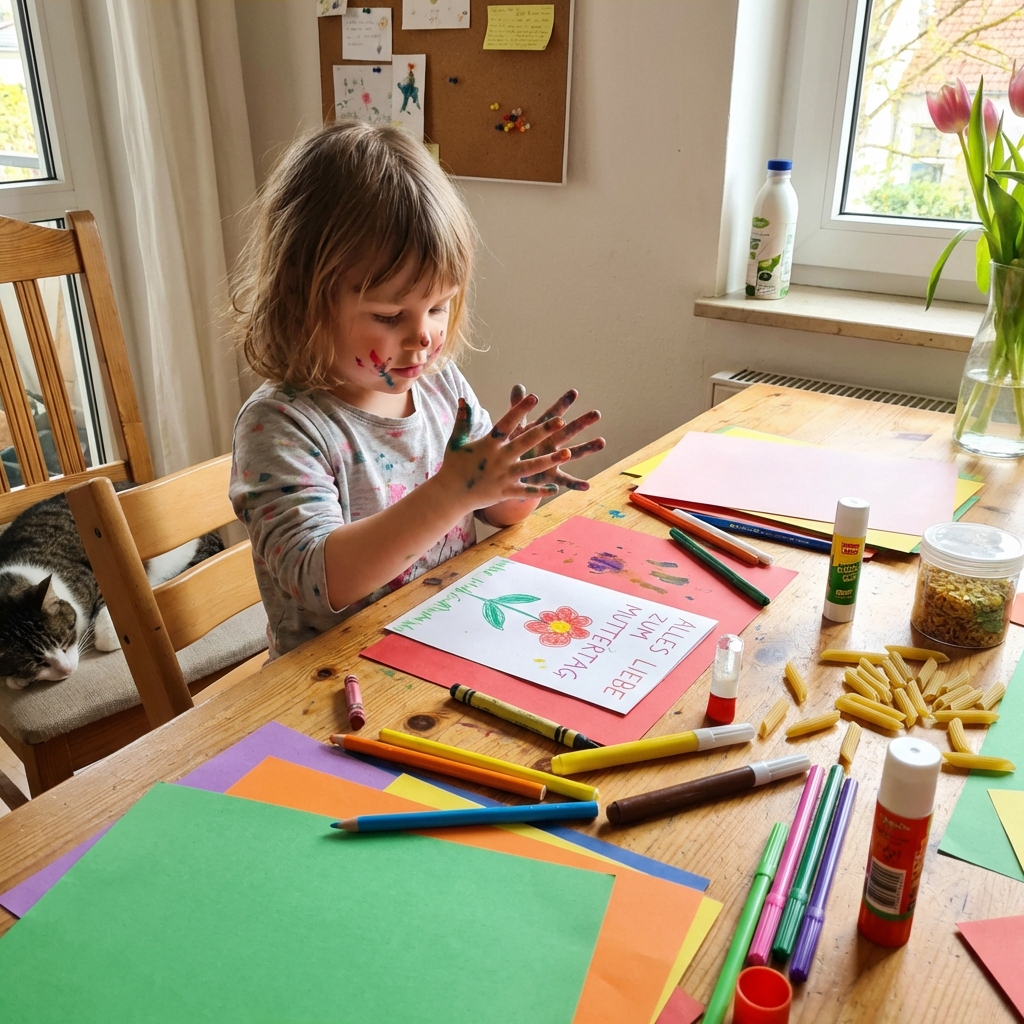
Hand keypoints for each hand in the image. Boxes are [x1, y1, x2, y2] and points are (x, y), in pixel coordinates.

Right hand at [436, 395, 571, 509]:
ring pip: (530, 467)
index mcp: (487, 444)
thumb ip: (463, 421)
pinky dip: (540, 491)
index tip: (533, 397)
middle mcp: (498, 459)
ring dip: (549, 461)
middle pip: (524, 442)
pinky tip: (555, 488)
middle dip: (542, 432)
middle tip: (561, 421)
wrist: (449, 495)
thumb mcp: (457, 442)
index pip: (506, 423)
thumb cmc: (454, 466)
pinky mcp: (505, 492)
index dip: (519, 410)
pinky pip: (525, 492)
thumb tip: (462, 399)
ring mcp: (503, 476)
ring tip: (568, 454)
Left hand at [506, 385, 605, 490]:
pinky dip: (575, 484)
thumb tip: (519, 386)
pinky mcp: (551, 476)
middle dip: (581, 422)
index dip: (562, 404)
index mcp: (542, 431)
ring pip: (573, 453)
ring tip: (601, 442)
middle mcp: (552, 443)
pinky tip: (587, 486)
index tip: (573, 392)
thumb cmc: (515, 447)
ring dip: (587, 448)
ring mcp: (554, 460)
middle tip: (596, 414)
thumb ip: (517, 408)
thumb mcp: (515, 428)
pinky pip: (564, 480)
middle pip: (568, 431)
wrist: (511, 472)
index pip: (553, 415)